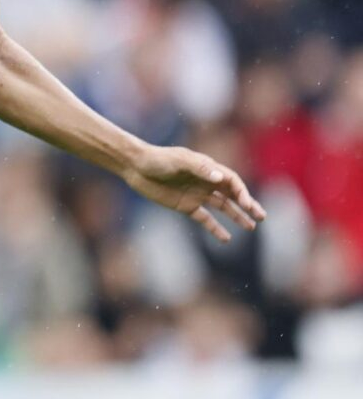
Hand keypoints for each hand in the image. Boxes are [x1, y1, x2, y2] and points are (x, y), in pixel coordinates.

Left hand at [123, 145, 266, 242]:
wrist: (136, 167)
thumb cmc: (159, 159)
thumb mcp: (180, 161)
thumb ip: (200, 169)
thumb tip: (220, 179)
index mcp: (208, 169)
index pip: (232, 181)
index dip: (242, 193)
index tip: (248, 204)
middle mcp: (207, 182)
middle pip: (233, 195)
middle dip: (247, 205)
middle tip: (261, 217)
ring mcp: (197, 194)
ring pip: (223, 207)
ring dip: (237, 217)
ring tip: (251, 227)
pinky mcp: (186, 206)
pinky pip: (205, 219)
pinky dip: (215, 228)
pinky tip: (226, 239)